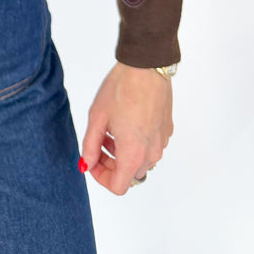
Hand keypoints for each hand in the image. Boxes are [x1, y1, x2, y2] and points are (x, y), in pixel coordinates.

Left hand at [80, 62, 172, 195]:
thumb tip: (87, 163)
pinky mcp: (167, 130)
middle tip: (99, 142)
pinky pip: (150, 147)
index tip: (92, 161)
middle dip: (110, 163)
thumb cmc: (122, 88)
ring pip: (141, 161)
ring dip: (123, 153)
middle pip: (130, 174)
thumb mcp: (97, 117)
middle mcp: (152, 153)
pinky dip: (136, 142)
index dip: (101, 178)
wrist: (147, 67)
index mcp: (134, 154)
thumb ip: (90, 145)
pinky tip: (126, 121)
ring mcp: (162, 142)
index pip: (118, 186)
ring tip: (111, 129)